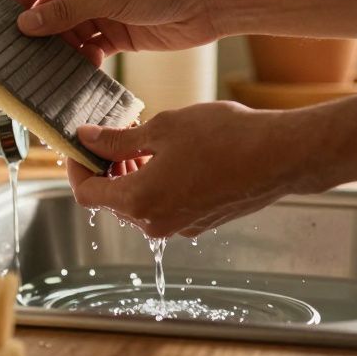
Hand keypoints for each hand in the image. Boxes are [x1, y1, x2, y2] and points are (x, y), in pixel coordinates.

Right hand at [11, 0, 223, 63]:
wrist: (205, 4)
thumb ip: (65, 11)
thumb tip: (26, 23)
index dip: (20, 1)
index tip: (3, 26)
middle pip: (51, 11)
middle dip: (38, 33)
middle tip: (19, 57)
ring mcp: (103, 11)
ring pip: (69, 33)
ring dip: (60, 51)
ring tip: (45, 71)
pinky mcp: (118, 34)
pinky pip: (90, 48)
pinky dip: (83, 61)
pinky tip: (76, 74)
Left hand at [65, 102, 335, 237]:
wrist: (280, 156)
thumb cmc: (224, 137)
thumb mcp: (162, 128)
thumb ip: (118, 140)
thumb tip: (86, 139)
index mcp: (139, 200)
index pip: (86, 193)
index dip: (76, 166)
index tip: (80, 143)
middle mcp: (156, 223)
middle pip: (111, 200)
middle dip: (106, 168)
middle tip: (114, 133)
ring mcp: (179, 226)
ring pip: (138, 204)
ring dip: (131, 175)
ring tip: (143, 139)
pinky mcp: (200, 223)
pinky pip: (163, 206)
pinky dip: (155, 183)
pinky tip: (170, 155)